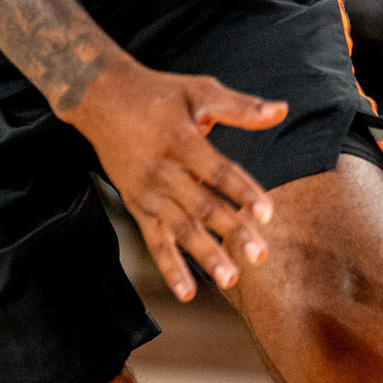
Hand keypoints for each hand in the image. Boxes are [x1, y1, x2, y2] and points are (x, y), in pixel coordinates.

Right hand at [68, 64, 287, 301]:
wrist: (101, 98)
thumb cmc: (158, 93)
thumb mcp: (198, 90)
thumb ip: (240, 106)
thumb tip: (281, 110)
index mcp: (182, 141)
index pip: (218, 171)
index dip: (243, 191)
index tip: (267, 213)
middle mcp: (164, 171)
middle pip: (202, 206)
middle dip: (232, 232)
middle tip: (260, 255)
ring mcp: (148, 192)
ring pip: (181, 229)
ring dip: (205, 255)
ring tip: (230, 279)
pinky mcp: (136, 206)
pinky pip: (155, 241)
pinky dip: (170, 267)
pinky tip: (187, 293)